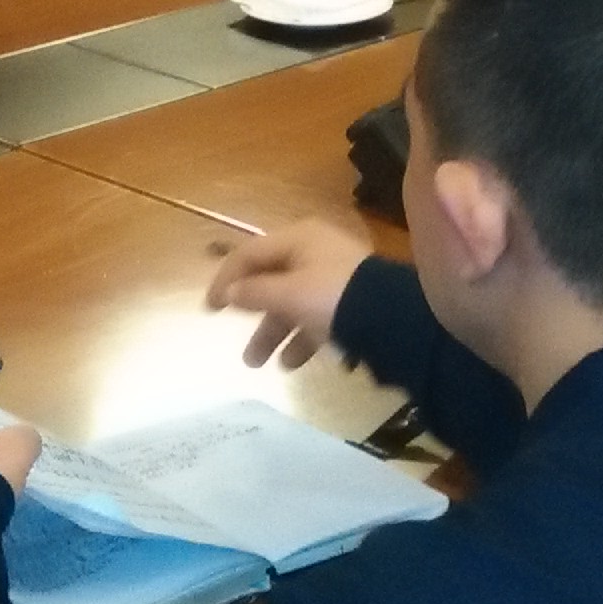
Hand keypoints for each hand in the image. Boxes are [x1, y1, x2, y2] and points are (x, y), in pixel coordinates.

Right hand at [207, 220, 373, 369]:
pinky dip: (301, 338)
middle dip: (252, 315)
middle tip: (234, 334)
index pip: (250, 253)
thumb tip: (229, 292)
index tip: (210, 309)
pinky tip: (293, 363)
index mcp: (298, 239)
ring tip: (260, 364)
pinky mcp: (349, 301)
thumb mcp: (288, 294)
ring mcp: (334, 277)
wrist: (392, 317)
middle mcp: (314, 252)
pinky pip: (315, 317)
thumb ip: (254, 292)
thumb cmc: (333, 296)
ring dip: (274, 332)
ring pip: (292, 303)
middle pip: (271, 281)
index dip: (225, 279)